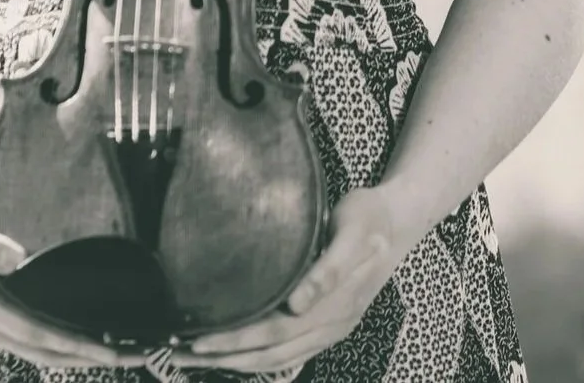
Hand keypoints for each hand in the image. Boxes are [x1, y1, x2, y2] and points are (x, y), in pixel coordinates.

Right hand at [0, 181, 147, 372]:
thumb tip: (14, 259)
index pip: (37, 333)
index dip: (77, 344)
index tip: (113, 350)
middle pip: (44, 351)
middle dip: (89, 356)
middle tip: (136, 355)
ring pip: (39, 350)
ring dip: (78, 354)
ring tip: (121, 351)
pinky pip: (31, 338)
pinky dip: (61, 343)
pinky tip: (85, 336)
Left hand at [163, 186, 420, 374]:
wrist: (398, 222)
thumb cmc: (368, 219)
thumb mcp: (352, 232)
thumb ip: (328, 269)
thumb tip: (297, 304)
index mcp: (335, 304)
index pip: (275, 331)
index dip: (237, 340)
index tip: (200, 339)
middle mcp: (334, 324)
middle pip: (273, 352)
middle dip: (228, 357)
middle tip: (185, 354)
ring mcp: (334, 329)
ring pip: (282, 359)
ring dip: (242, 364)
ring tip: (204, 361)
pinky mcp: (332, 326)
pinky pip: (293, 354)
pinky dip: (264, 361)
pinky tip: (241, 358)